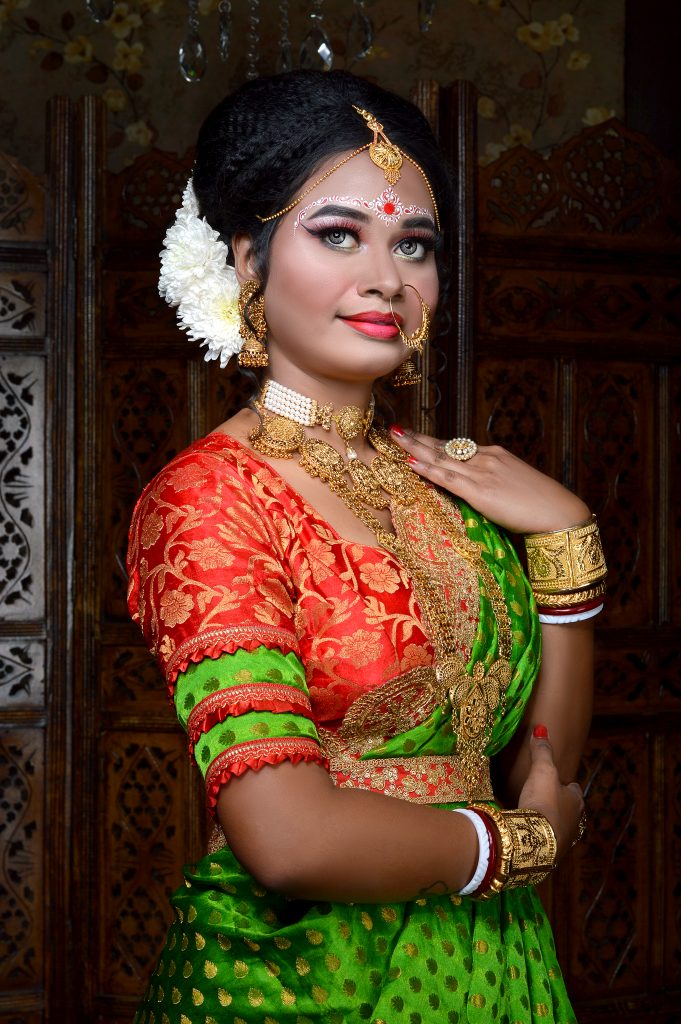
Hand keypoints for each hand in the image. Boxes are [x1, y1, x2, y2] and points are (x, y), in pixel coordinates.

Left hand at [390, 426, 589, 534]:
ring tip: (395, 438)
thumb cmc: (540, 506)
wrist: (560, 513)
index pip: (457, 447)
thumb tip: (476, 491)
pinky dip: (427, 469)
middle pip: (445, 446)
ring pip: (442, 457)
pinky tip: (411, 462)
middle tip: (395, 429)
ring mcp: (482, 473)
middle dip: (418, 438)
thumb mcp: (514, 486)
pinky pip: (447, 478)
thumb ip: (492, 484)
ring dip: (415, 447)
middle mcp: (486, 458)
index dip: (433, 443)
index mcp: (494, 456)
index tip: (415, 436)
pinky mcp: (480, 491)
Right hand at [517, 726, 583, 859]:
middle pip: (569, 810)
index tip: (558, 782)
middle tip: (547, 800)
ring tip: (537, 818)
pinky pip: (547, 843)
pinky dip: (540, 838)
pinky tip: (530, 835)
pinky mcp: (551, 855)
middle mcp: (575, 822)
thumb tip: (541, 729)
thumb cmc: (544, 802)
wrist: (536, 841)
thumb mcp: (542, 771)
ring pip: (559, 828)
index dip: (566, 785)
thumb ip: (542, 751)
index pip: (574, 790)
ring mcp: (564, 840)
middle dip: (560, 806)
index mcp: (576, 801)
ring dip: (550, 823)